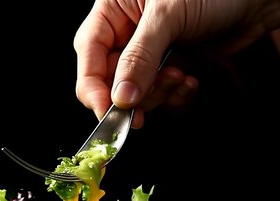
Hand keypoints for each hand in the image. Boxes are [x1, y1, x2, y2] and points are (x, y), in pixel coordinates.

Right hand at [72, 0, 279, 127]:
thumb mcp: (169, 16)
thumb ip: (140, 57)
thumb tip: (120, 97)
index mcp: (112, 10)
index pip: (89, 57)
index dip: (94, 87)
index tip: (109, 111)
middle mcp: (125, 34)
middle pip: (109, 82)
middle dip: (136, 94)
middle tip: (161, 87)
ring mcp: (148, 54)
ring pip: (135, 95)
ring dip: (159, 95)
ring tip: (181, 76)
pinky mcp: (169, 69)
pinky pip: (159, 98)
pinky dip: (174, 98)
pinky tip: (190, 81)